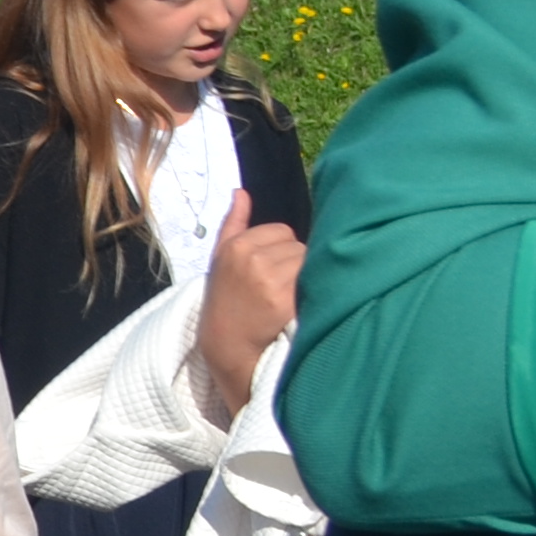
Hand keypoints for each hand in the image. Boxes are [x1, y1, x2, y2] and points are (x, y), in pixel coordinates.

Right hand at [195, 193, 303, 423]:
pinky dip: (312, 291)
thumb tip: (242, 192)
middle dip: (294, 263)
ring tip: (288, 296)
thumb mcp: (220, 260)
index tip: (269, 271)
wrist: (226, 344)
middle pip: (298, 245)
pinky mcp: (285, 299)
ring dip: (305, 277)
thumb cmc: (225, 300)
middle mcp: (251, 257)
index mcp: (236, 245)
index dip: (280, 250)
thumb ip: (234, 224)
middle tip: (279, 286)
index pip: (281, 231)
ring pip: (309, 262)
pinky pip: (314, 280)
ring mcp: (268, 278)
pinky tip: (297, 304)